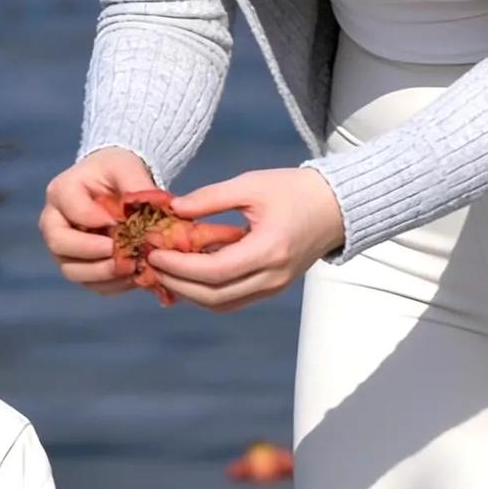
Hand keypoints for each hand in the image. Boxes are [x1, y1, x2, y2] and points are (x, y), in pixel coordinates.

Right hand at [40, 147, 155, 296]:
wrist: (114, 185)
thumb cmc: (116, 171)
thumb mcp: (127, 167)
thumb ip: (136, 183)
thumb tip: (153, 207)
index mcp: (61, 191)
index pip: (71, 209)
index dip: (95, 219)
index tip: (121, 223)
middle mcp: (54, 222)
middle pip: (60, 244)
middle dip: (92, 252)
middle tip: (121, 252)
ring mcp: (63, 248)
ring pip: (72, 270)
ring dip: (103, 273)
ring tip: (132, 267)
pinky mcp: (79, 266)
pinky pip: (90, 283)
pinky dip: (112, 284)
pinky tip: (135, 276)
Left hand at [147, 168, 344, 311]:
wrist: (336, 207)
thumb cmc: (294, 190)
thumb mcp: (251, 184)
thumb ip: (210, 198)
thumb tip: (173, 208)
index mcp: (269, 249)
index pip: (214, 270)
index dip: (180, 266)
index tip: (154, 252)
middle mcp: (272, 276)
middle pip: (214, 296)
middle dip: (178, 283)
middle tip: (151, 264)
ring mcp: (274, 287)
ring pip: (222, 304)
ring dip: (190, 293)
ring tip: (165, 271)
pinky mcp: (273, 288)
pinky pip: (233, 300)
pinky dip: (207, 292)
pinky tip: (188, 275)